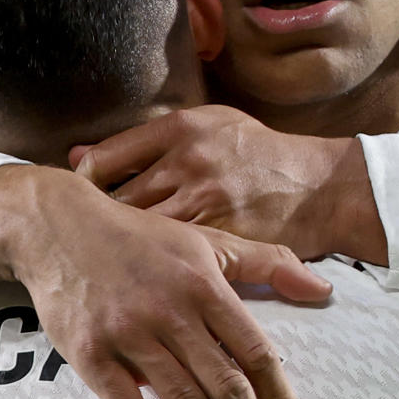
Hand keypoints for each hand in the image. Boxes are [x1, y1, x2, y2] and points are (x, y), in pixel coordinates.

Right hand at [0, 164, 332, 398]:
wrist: (58, 228)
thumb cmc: (139, 238)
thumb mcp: (206, 241)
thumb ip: (267, 264)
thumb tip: (323, 290)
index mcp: (204, 286)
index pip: (253, 350)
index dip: (277, 394)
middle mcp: (171, 313)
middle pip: (224, 385)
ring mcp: (130, 337)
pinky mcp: (91, 357)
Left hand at [72, 107, 389, 263]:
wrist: (319, 187)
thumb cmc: (260, 153)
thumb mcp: (210, 125)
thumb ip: (147, 138)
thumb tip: (78, 156)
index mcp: (181, 129)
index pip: (106, 158)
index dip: (84, 184)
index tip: (80, 198)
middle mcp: (188, 162)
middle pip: (117, 199)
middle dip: (97, 223)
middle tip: (86, 237)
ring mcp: (204, 202)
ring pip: (140, 231)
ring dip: (121, 249)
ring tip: (109, 259)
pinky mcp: (219, 238)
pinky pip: (171, 256)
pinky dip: (152, 267)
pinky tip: (141, 274)